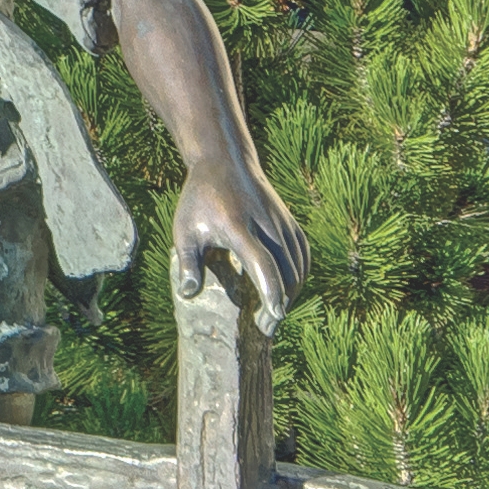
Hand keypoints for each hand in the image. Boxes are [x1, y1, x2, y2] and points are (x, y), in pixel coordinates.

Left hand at [172, 161, 307, 327]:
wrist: (225, 162)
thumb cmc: (200, 199)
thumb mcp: (184, 230)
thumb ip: (188, 263)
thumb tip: (188, 296)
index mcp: (238, 227)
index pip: (263, 262)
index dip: (271, 291)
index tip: (274, 316)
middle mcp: (266, 224)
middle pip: (287, 269)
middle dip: (281, 302)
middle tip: (266, 327)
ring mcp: (282, 222)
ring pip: (299, 265)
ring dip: (292, 292)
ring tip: (274, 313)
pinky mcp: (290, 221)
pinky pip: (303, 254)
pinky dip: (300, 275)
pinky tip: (288, 290)